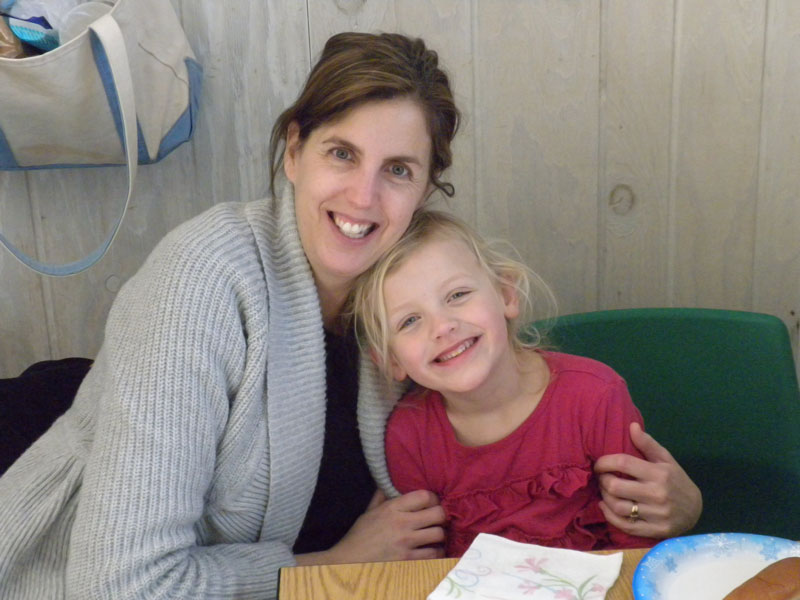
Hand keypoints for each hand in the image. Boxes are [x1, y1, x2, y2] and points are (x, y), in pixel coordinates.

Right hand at [296, 489, 445, 565]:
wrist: (349, 561)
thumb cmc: (360, 535)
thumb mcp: (369, 512)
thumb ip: (381, 497)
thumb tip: (388, 482)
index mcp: (392, 508)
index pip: (424, 496)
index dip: (432, 499)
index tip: (431, 503)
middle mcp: (401, 523)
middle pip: (438, 514)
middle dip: (440, 516)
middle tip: (437, 519)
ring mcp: (406, 543)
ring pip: (439, 534)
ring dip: (439, 535)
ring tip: (435, 536)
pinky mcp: (408, 560)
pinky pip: (434, 554)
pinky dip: (437, 552)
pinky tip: (432, 550)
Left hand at [594, 422, 701, 538]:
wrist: (696, 510)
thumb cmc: (676, 481)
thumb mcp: (666, 459)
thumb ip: (647, 443)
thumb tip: (632, 426)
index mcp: (659, 473)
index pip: (623, 463)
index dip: (604, 462)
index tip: (598, 464)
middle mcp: (657, 494)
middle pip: (615, 486)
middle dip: (602, 480)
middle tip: (601, 478)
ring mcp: (656, 514)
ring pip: (617, 506)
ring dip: (604, 498)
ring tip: (604, 491)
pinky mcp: (654, 530)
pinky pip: (624, 525)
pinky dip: (609, 516)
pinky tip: (605, 507)